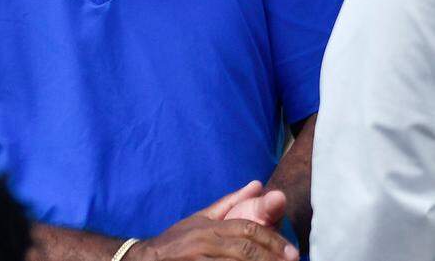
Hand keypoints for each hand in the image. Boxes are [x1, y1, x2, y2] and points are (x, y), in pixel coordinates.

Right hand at [127, 182, 297, 260]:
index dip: (272, 240)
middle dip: (271, 256)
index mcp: (208, 226)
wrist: (147, 259)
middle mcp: (204, 241)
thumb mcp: (201, 219)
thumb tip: (258, 185)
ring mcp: (198, 258)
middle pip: (244, 248)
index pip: (246, 229)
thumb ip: (230, 203)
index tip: (292, 252)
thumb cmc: (178, 240)